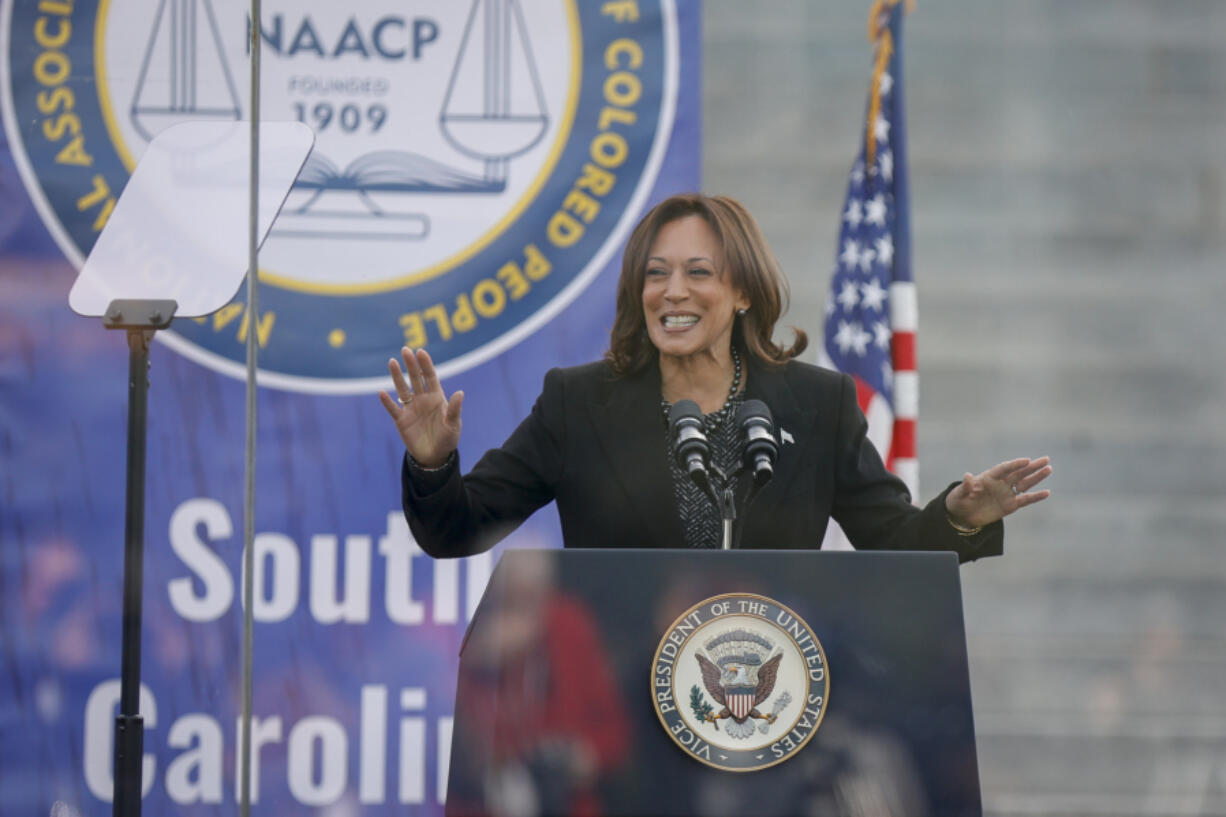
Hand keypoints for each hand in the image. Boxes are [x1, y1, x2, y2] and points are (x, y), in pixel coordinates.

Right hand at [378, 347, 463, 467]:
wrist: (435, 456)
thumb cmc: (448, 439)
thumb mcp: (453, 425)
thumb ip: (455, 409)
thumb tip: (460, 393)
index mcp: (437, 398)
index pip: (430, 377)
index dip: (425, 364)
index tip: (420, 352)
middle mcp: (422, 400)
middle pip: (415, 378)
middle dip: (411, 364)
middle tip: (405, 350)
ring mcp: (411, 409)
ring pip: (402, 389)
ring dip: (397, 376)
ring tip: (392, 362)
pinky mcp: (401, 420)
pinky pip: (393, 408)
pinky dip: (387, 401)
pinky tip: (381, 392)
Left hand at [945, 456, 1051, 528]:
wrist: (962, 516)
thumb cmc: (959, 501)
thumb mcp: (960, 494)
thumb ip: (965, 486)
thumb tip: (967, 476)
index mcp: (989, 477)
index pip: (1004, 468)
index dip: (1015, 464)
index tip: (1026, 460)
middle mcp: (1000, 483)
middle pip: (1018, 473)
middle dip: (1032, 467)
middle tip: (1046, 459)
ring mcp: (1006, 493)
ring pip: (1024, 484)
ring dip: (1036, 477)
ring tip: (1049, 469)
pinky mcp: (1010, 505)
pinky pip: (1025, 500)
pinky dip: (1036, 497)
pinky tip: (1047, 492)